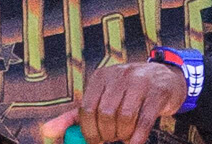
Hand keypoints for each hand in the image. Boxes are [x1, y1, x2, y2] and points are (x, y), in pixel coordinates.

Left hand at [66, 62, 186, 143]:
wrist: (164, 79)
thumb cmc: (127, 93)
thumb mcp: (101, 98)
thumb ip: (74, 116)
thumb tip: (46, 132)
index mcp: (101, 76)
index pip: (87, 108)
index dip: (89, 131)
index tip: (95, 141)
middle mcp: (120, 75)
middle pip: (106, 114)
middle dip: (107, 134)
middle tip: (111, 139)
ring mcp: (141, 82)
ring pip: (125, 117)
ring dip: (123, 135)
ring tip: (124, 136)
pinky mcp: (158, 92)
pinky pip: (144, 120)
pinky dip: (137, 137)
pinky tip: (134, 142)